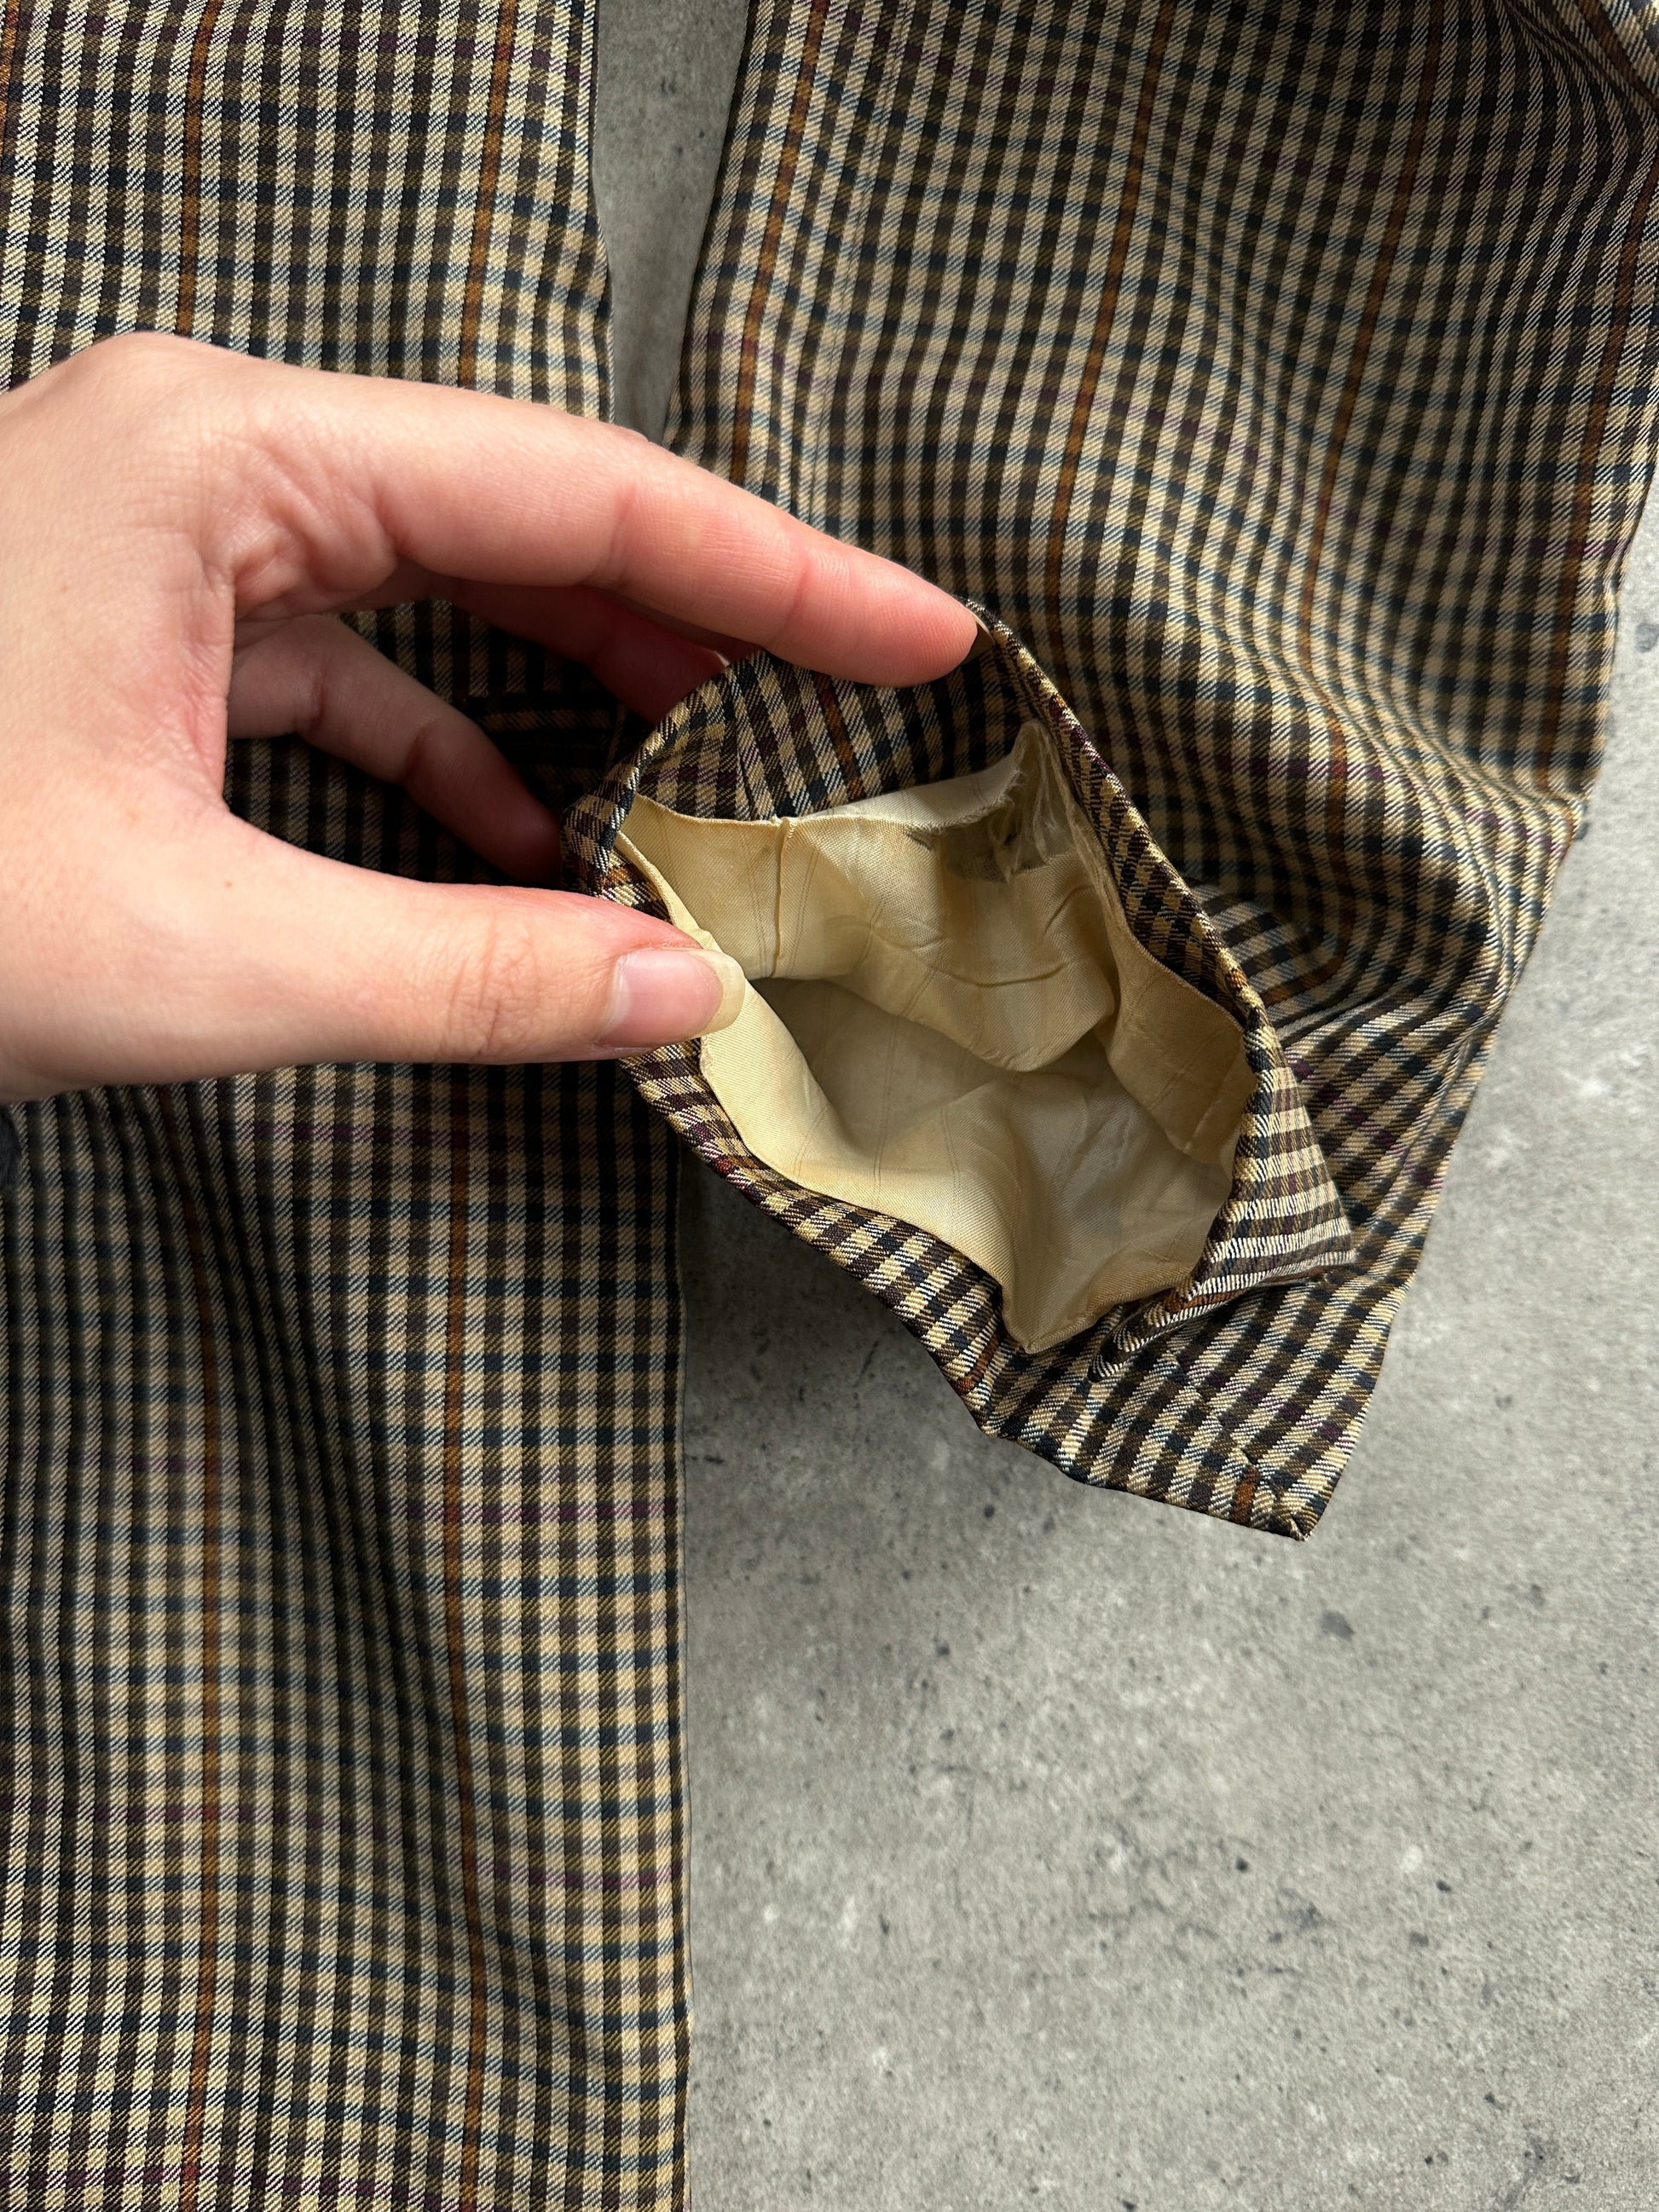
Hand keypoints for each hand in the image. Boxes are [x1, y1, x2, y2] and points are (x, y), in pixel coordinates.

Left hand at [0, 333, 974, 1105]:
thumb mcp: (200, 949)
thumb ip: (471, 971)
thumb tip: (686, 994)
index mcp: (224, 458)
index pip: (575, 494)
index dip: (775, 575)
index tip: (921, 629)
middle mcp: (204, 457)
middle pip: (523, 518)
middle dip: (694, 624)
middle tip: (851, 707)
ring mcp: (167, 535)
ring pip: (438, 591)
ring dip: (576, 699)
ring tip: (716, 787)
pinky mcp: (140, 624)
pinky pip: (345, 667)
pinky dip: (451, 754)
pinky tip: (535, 844)